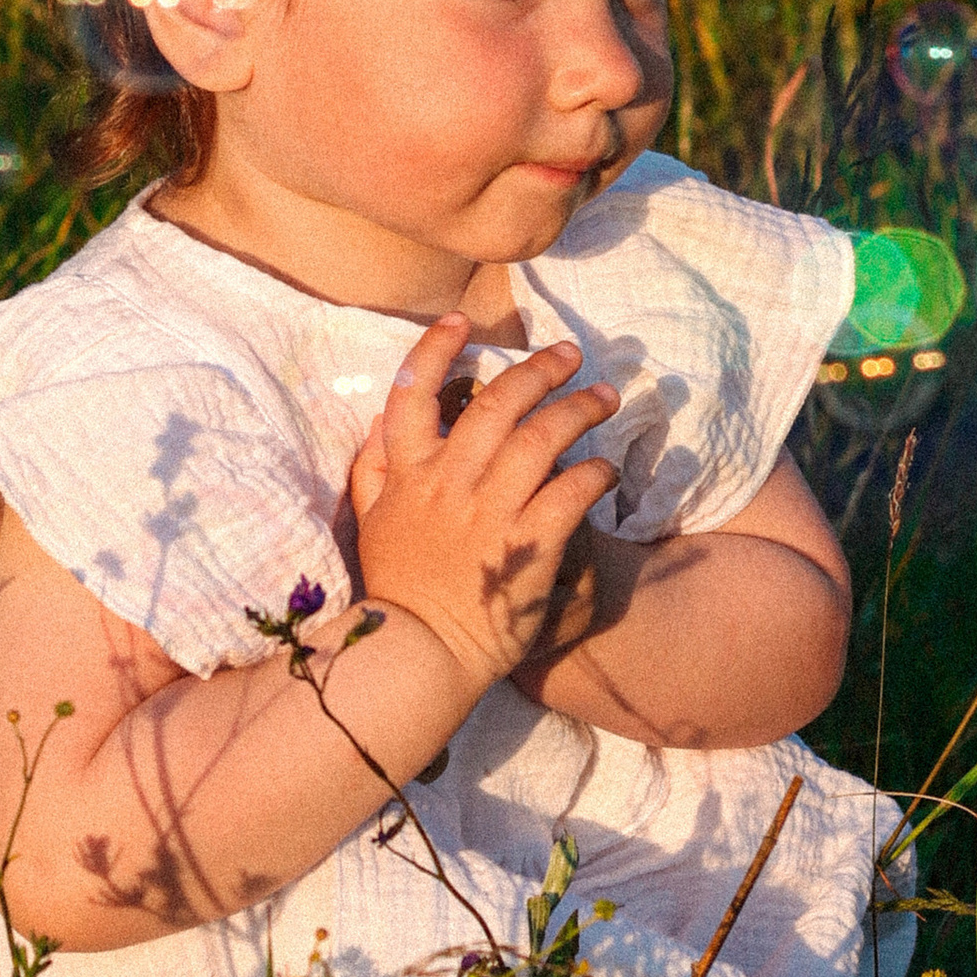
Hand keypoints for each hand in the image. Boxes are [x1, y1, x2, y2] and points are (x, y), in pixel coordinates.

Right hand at [352, 313, 620, 690]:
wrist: (422, 656)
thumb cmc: (399, 590)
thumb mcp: (370, 523)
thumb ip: (373, 469)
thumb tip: (380, 420)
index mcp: (408, 473)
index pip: (412, 394)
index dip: (435, 349)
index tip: (460, 320)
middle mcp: (448, 483)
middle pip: (496, 403)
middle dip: (538, 369)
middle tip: (569, 354)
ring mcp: (489, 513)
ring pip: (540, 439)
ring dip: (579, 409)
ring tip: (604, 397)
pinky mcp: (527, 547)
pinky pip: (568, 494)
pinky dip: (592, 474)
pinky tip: (605, 470)